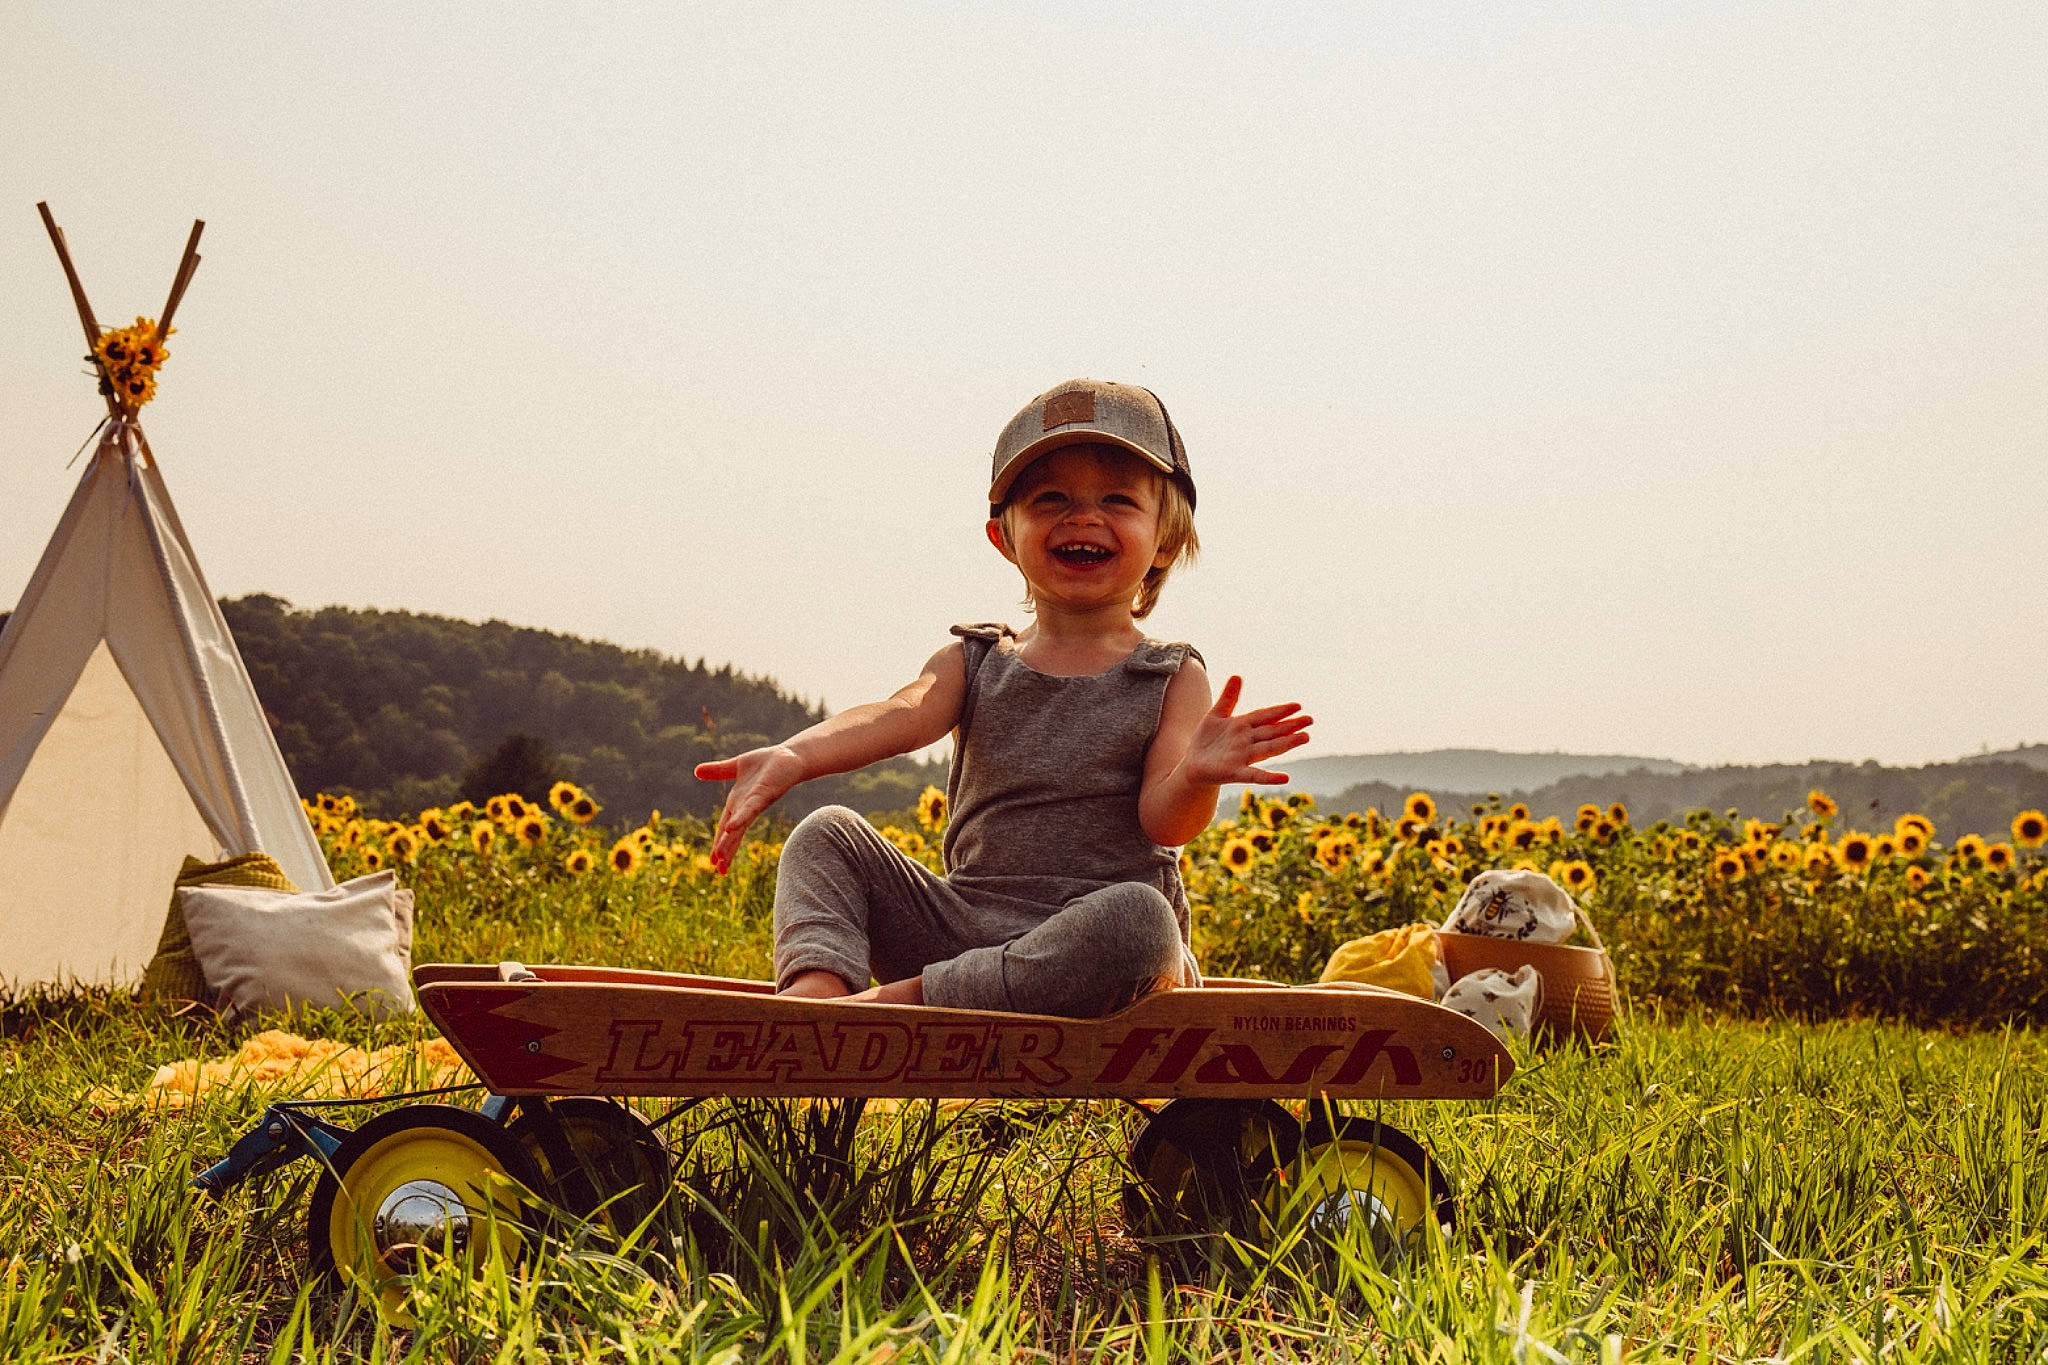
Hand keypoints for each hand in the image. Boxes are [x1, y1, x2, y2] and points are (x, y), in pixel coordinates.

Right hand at [693, 744, 806, 872]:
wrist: (789, 755)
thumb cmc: (767, 764)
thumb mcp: (736, 767)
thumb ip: (717, 771)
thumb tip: (696, 771)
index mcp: (738, 803)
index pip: (725, 827)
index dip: (719, 843)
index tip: (713, 862)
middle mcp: (746, 807)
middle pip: (733, 832)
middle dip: (726, 850)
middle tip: (719, 870)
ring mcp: (755, 802)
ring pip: (740, 825)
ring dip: (729, 841)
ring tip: (720, 857)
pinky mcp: (764, 794)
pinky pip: (750, 808)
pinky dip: (740, 818)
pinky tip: (732, 828)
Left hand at [1178, 675, 1310, 786]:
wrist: (1192, 764)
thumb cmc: (1206, 740)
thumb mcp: (1216, 715)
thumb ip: (1228, 697)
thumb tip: (1237, 675)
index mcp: (1242, 725)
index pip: (1265, 716)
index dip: (1280, 711)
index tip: (1298, 706)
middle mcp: (1246, 741)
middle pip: (1272, 731)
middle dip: (1290, 726)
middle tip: (1310, 720)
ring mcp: (1242, 757)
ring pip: (1268, 748)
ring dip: (1286, 744)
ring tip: (1305, 738)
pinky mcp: (1235, 772)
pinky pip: (1254, 775)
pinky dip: (1269, 777)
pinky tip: (1285, 778)